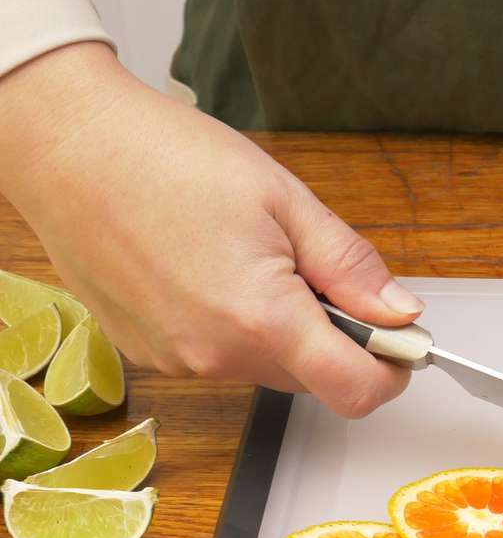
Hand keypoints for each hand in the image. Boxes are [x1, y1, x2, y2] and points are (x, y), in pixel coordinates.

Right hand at [0, 42, 417, 417]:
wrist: (67, 146)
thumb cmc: (167, 158)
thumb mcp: (285, 200)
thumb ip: (351, 267)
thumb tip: (400, 314)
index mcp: (260, 319)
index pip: (354, 391)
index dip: (391, 369)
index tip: (401, 339)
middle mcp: (215, 355)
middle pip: (313, 380)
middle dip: (337, 339)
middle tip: (319, 271)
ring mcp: (177, 360)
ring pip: (267, 368)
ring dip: (284, 330)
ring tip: (254, 258)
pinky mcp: (148, 354)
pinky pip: (219, 356)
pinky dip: (236, 326)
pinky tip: (212, 269)